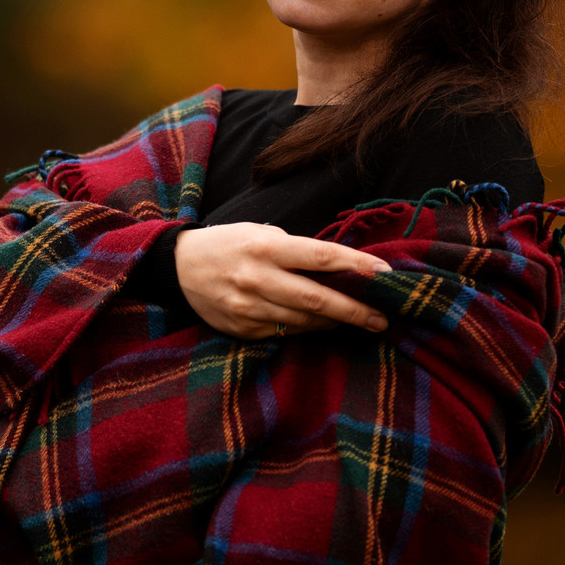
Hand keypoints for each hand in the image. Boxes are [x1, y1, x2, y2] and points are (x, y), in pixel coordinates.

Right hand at [172, 223, 391, 339]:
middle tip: (383, 317)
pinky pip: (286, 332)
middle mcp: (257, 278)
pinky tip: (323, 323)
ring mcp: (249, 307)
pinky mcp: (243, 329)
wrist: (179, 268)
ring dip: (336, 321)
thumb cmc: (230, 244)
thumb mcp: (262, 233)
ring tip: (361, 319)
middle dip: (356, 310)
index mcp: (266, 246)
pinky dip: (309, 328)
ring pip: (305, 320)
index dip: (357, 266)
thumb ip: (298, 251)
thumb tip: (342, 268)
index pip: (321, 257)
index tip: (385, 274)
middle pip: (318, 298)